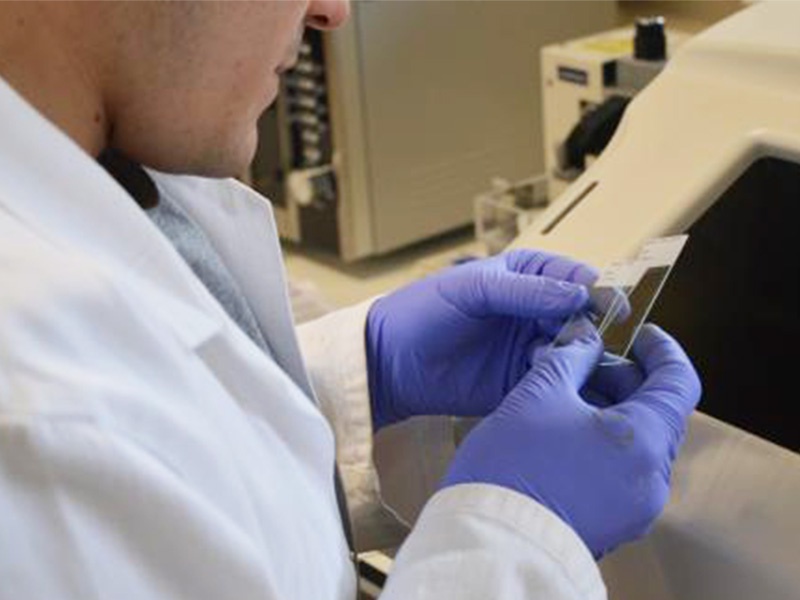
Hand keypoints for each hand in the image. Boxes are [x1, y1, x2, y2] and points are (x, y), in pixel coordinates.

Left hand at [366, 250, 595, 429]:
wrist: (390, 360)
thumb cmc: (425, 310)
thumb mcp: (476, 288)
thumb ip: (527, 291)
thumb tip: (581, 294)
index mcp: (527, 276)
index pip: (574, 279)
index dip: (597, 291)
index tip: (612, 308)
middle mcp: (535, 311)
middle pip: (582, 318)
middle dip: (591, 329)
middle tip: (590, 344)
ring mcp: (530, 348)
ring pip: (575, 352)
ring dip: (581, 359)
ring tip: (573, 366)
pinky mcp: (522, 383)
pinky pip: (555, 382)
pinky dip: (564, 383)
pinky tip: (560, 386)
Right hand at [441, 319, 701, 557]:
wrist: (489, 542)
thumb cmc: (512, 466)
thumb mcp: (538, 394)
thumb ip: (570, 357)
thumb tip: (587, 340)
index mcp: (644, 441)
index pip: (679, 382)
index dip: (662, 349)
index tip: (640, 333)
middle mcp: (651, 478)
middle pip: (658, 412)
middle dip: (624, 379)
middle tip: (586, 360)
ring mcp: (635, 506)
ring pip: (637, 442)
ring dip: (611, 410)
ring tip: (565, 394)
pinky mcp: (614, 521)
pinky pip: (621, 470)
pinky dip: (603, 443)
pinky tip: (564, 430)